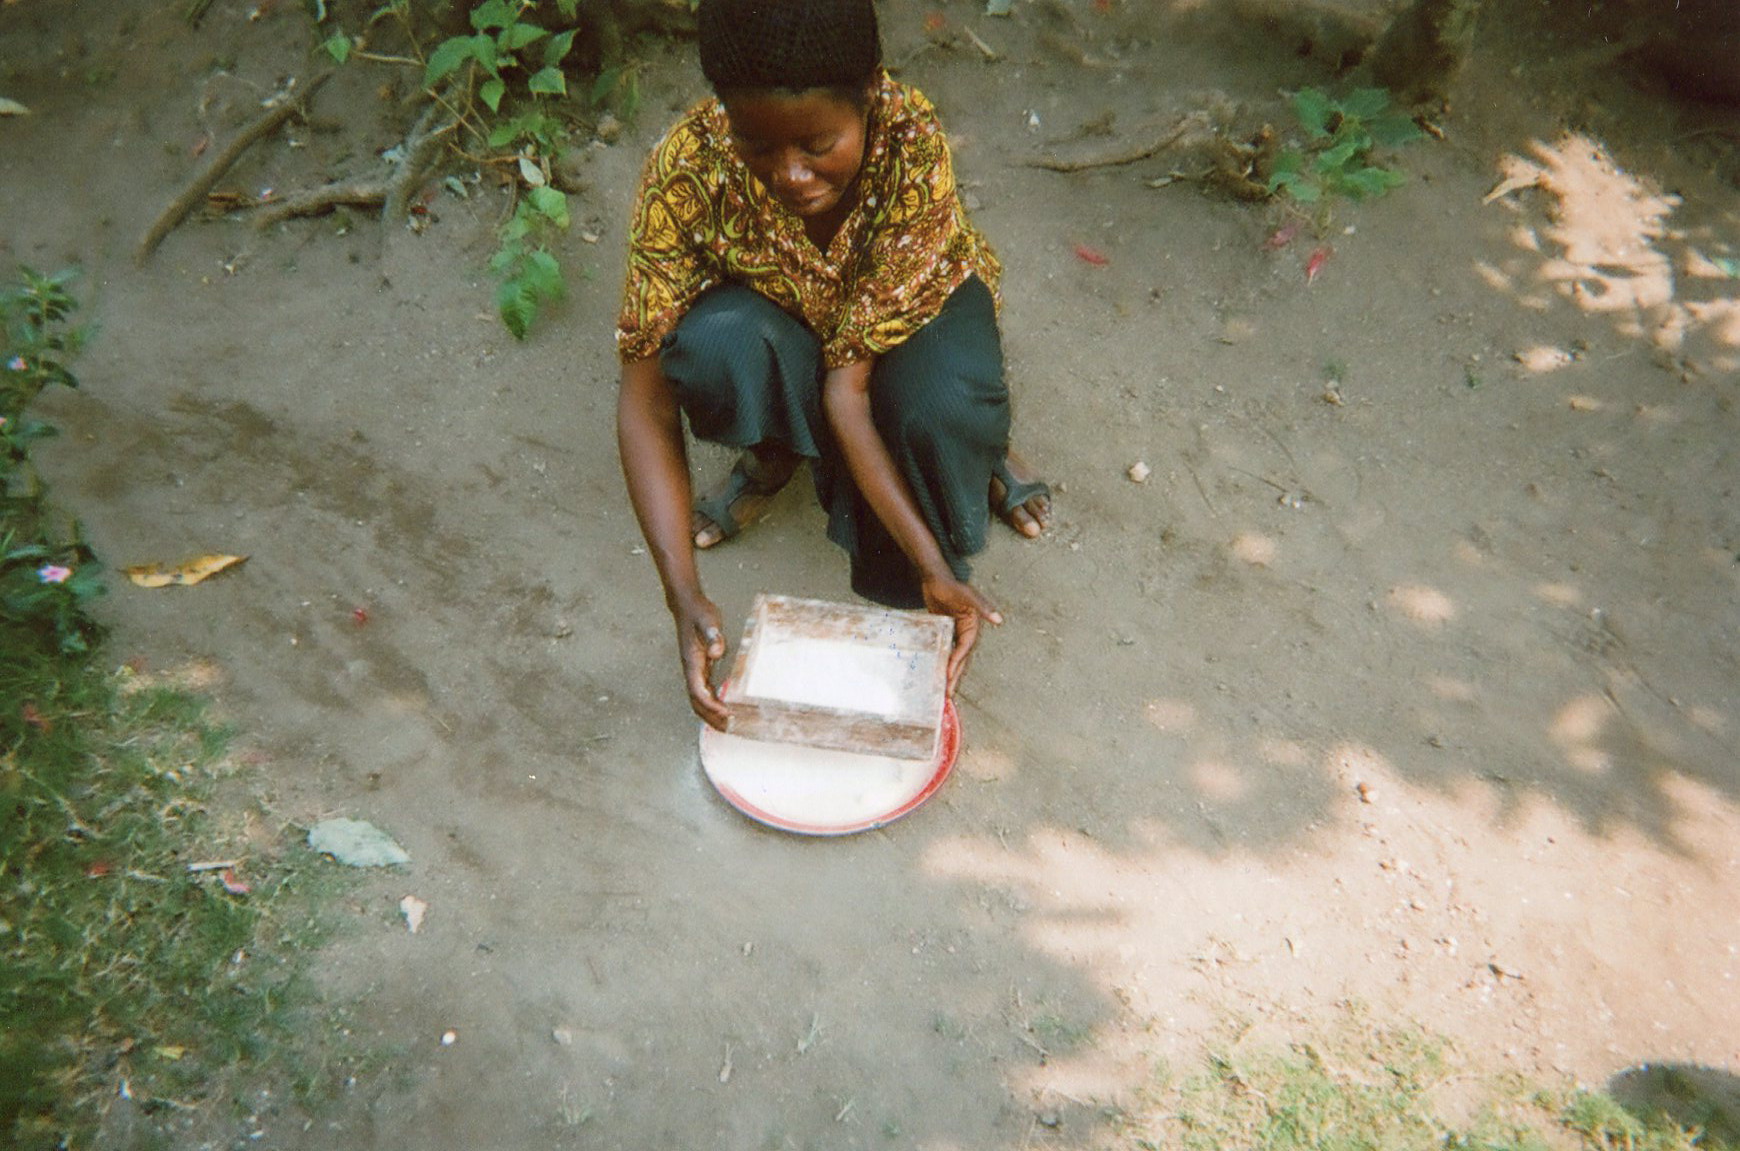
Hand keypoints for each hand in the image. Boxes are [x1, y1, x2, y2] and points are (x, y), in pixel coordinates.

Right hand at [671, 592, 728, 730]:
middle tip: (729, 728)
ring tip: (727, 725)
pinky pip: (703, 692)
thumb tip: (716, 651)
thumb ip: (713, 636)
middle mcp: (691, 670)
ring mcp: (694, 671)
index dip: (711, 705)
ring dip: (710, 715)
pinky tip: (724, 708)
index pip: (698, 692)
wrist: (688, 606)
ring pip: (698, 700)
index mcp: (691, 662)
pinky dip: (712, 704)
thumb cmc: (699, 613)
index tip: (726, 712)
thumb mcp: (709, 621)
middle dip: (710, 718)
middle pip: (696, 703)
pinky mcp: (699, 668)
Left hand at [921, 574, 1002, 695]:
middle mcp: (965, 632)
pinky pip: (943, 651)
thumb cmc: (950, 585)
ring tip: (943, 690)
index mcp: (973, 626)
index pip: (965, 648)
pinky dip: (940, 662)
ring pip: (952, 657)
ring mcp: (954, 633)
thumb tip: (999, 619)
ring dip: (949, 672)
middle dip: (955, 675)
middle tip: (947, 693)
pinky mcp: (944, 632)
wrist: (934, 578)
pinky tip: (935, 672)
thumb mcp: (967, 595)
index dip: (957, 661)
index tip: (948, 674)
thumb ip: (982, 606)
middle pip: (960, 657)